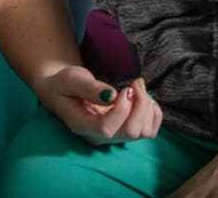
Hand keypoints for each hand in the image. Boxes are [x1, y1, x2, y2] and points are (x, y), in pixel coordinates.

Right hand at [39, 66, 161, 145]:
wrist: (63, 91)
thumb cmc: (64, 84)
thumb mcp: (71, 80)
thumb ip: (88, 88)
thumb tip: (112, 96)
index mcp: (81, 125)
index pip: (107, 129)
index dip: (122, 109)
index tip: (126, 88)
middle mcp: (99, 136)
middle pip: (130, 132)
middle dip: (140, 105)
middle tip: (135, 82)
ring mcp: (113, 136)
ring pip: (143, 133)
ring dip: (147, 107)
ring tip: (138, 86)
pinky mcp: (124, 131)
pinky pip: (149, 131)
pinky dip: (154, 114)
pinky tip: (147, 99)